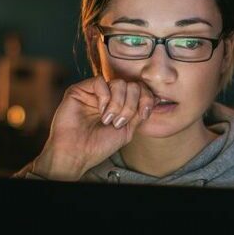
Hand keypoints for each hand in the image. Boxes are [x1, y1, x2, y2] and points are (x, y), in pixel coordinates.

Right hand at [24, 75, 158, 180]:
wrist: (77, 153)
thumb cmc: (98, 146)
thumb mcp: (127, 130)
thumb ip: (139, 113)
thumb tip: (156, 98)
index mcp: (119, 104)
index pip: (140, 90)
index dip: (146, 99)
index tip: (144, 114)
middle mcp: (108, 96)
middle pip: (132, 86)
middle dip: (131, 105)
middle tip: (119, 122)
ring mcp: (94, 92)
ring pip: (118, 83)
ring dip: (118, 104)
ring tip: (108, 119)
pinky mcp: (80, 90)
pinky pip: (100, 81)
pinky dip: (105, 97)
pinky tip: (101, 111)